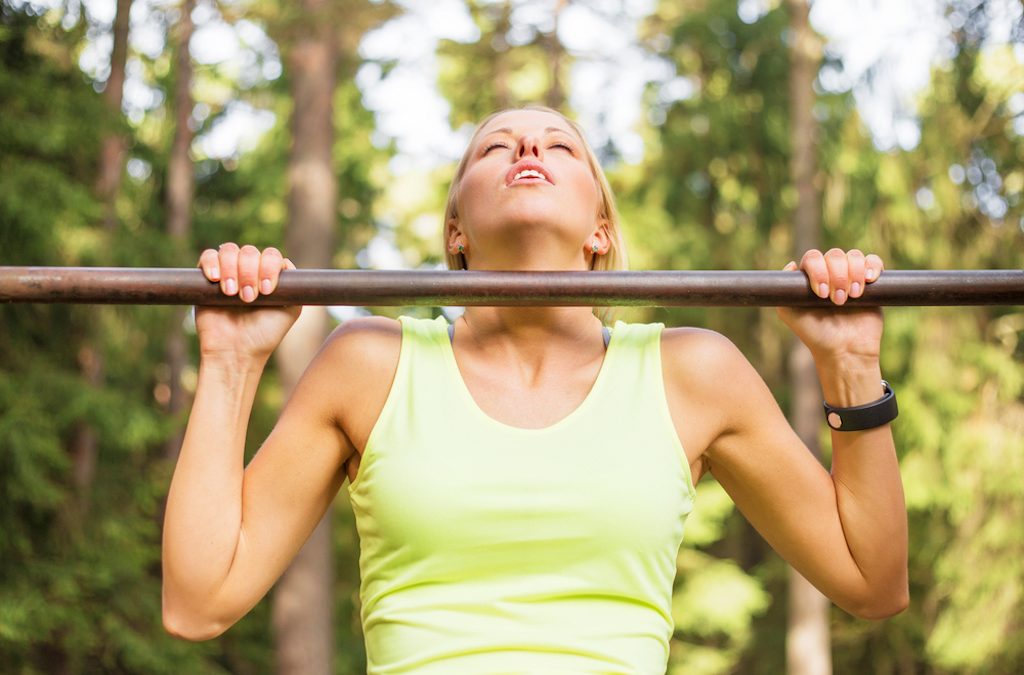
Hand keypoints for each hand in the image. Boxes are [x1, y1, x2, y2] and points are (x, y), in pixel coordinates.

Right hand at [195, 243, 301, 361]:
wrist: (235, 352)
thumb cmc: (264, 335)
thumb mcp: (290, 311)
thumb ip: (295, 288)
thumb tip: (286, 264)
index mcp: (269, 276)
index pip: (271, 255)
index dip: (269, 267)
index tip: (267, 290)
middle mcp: (249, 272)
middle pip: (250, 251)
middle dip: (250, 272)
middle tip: (248, 298)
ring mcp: (228, 273)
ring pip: (229, 250)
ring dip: (232, 268)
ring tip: (231, 293)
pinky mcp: (206, 278)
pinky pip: (208, 256)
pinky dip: (212, 263)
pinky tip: (215, 278)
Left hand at [776, 248, 884, 360]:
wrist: (844, 350)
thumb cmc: (815, 334)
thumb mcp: (789, 314)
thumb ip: (783, 292)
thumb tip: (792, 265)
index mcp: (810, 277)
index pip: (813, 258)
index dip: (818, 270)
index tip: (821, 293)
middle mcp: (830, 273)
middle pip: (835, 255)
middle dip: (837, 276)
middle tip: (838, 301)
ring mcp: (851, 276)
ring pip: (854, 256)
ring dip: (854, 273)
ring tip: (853, 296)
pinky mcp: (871, 282)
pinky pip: (873, 261)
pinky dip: (872, 266)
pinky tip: (869, 279)